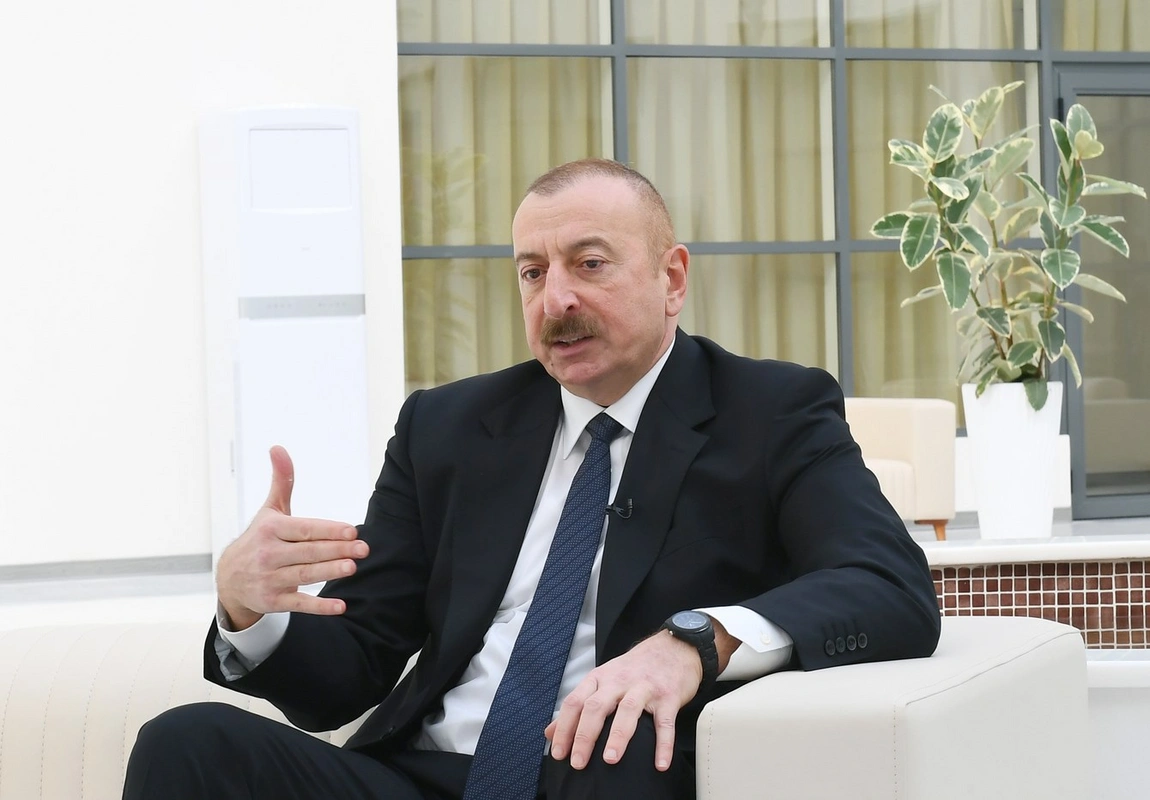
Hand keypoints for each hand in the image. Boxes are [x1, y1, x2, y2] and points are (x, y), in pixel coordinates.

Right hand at [216, 446, 367, 630]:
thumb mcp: (269, 510)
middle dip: (336, 550)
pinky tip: (341, 606)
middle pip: (308, 552)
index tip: (351, 531)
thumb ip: (282, 481)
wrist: (229, 578)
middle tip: (363, 549)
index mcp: (270, 530)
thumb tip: (278, 447)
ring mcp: (270, 579)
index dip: (327, 530)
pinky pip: (299, 603)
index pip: (304, 529)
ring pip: (305, 575)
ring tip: (352, 567)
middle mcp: (268, 554)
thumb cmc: (259, 538)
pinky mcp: (273, 601)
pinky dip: (319, 606)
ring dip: (329, 572)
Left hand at [544, 630, 701, 772]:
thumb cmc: (635, 668)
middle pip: (596, 706)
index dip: (564, 727)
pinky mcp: (668, 696)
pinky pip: (664, 722)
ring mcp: (644, 688)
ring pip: (627, 710)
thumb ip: (578, 705)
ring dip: (618, 735)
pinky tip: (660, 763)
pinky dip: (663, 744)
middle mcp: (619, 681)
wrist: (673, 648)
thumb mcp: (603, 680)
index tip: (559, 752)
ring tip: (610, 760)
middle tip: (577, 762)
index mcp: (600, 678)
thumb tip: (551, 732)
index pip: (575, 702)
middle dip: (584, 735)